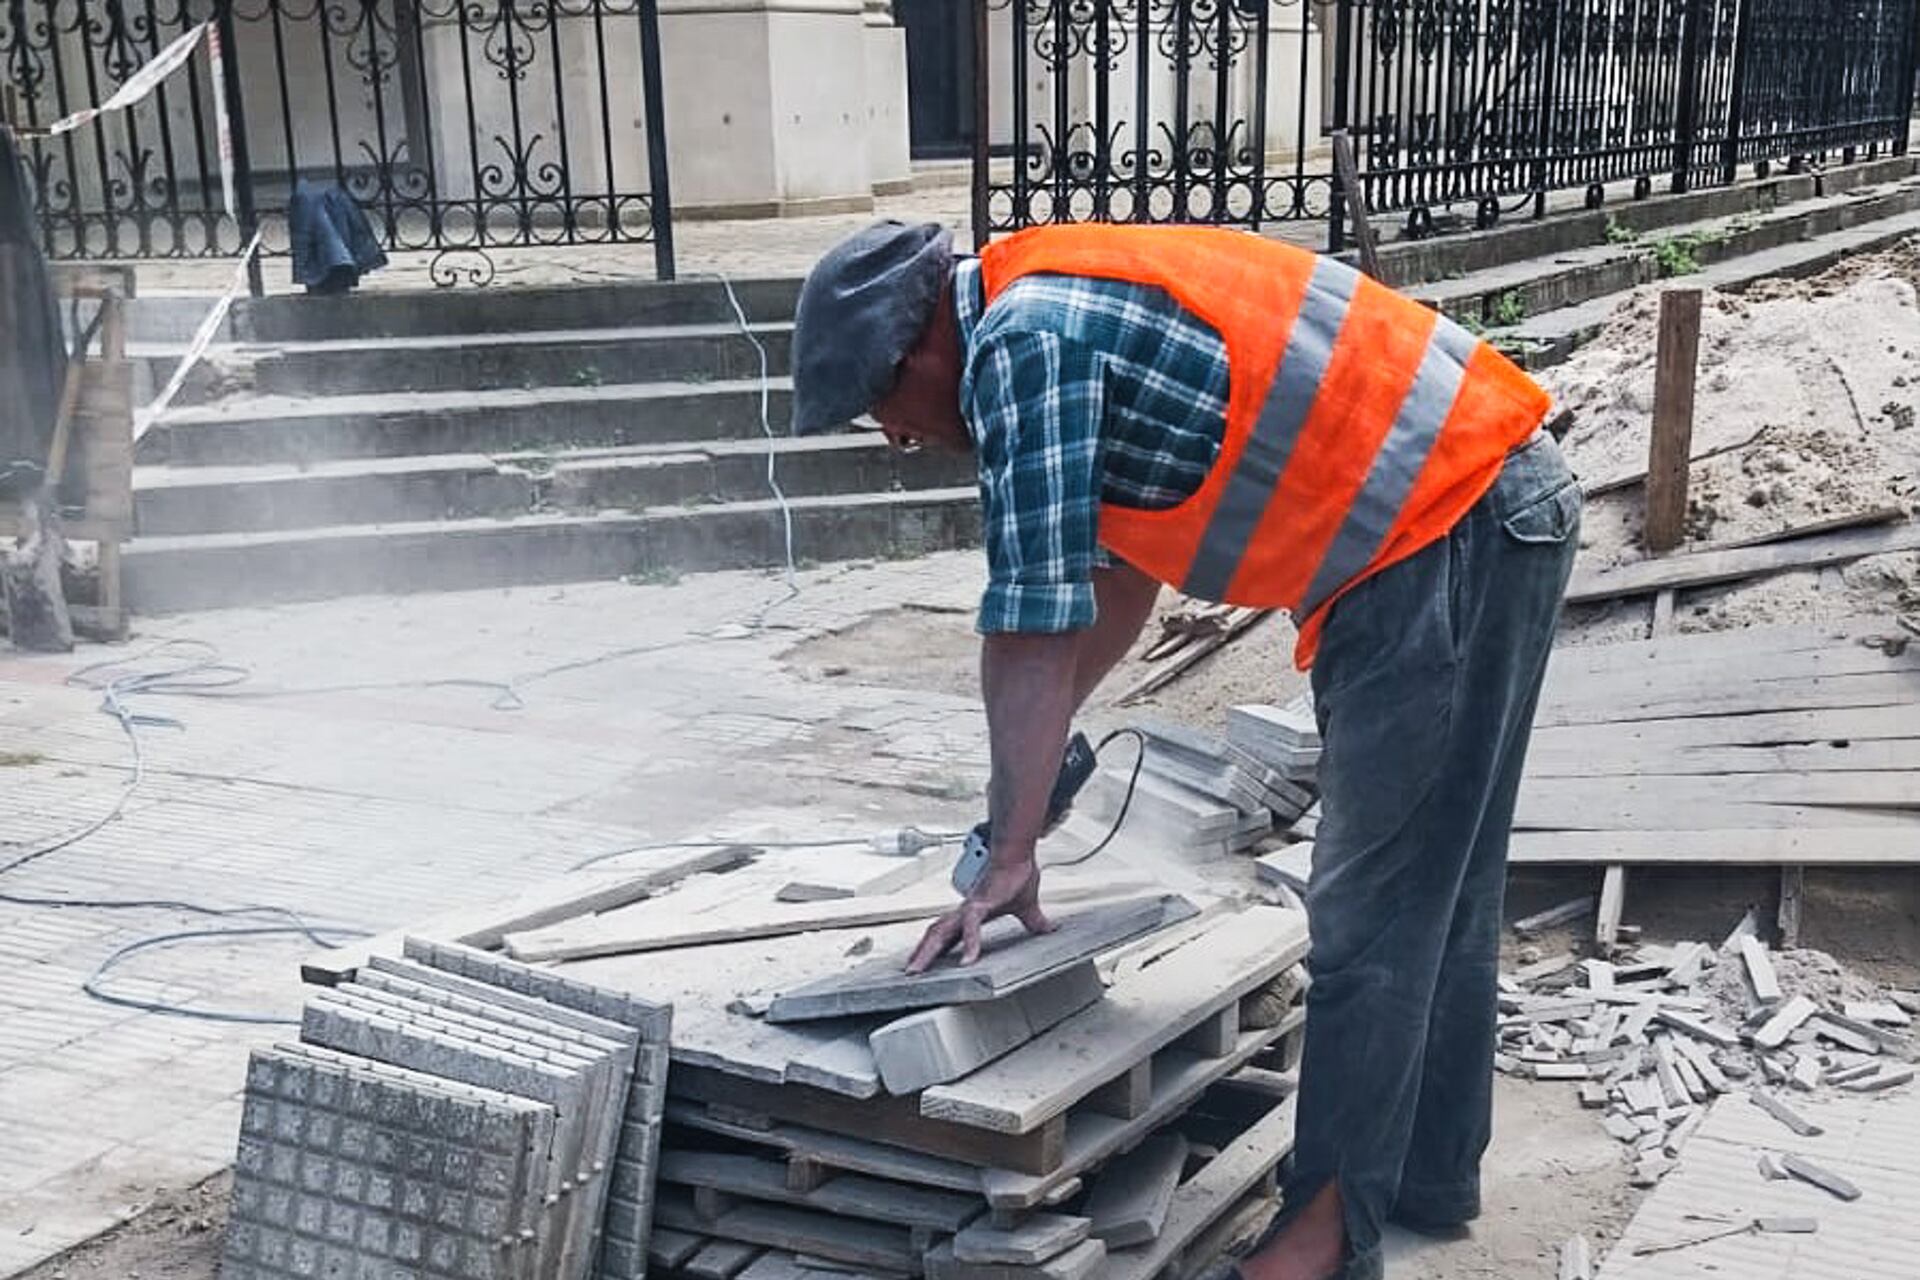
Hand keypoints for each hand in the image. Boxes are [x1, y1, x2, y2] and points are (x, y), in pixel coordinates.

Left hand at [905, 859, 1053, 972]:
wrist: (1018, 853)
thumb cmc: (1017, 874)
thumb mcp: (1027, 907)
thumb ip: (1034, 921)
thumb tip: (1048, 929)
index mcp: (972, 913)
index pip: (948, 934)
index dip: (936, 949)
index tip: (926, 965)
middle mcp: (965, 911)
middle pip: (936, 935)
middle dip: (921, 954)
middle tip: (908, 973)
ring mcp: (970, 907)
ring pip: (941, 932)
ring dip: (928, 951)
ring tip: (918, 970)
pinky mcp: (981, 904)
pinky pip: (971, 927)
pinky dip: (970, 944)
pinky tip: (968, 961)